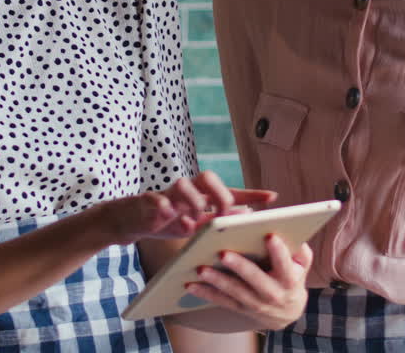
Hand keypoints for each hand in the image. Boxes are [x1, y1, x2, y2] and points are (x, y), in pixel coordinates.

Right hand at [103, 171, 276, 244]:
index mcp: (201, 197)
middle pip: (208, 178)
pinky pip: (156, 200)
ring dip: (194, 200)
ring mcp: (167, 194)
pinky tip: (168, 215)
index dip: (251, 194)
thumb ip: (215, 221)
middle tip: (224, 213)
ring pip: (183, 184)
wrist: (131, 221)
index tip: (272, 197)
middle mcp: (187, 191)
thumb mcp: (193, 225)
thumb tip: (243, 217)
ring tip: (197, 216)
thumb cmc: (166, 221)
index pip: (229, 192)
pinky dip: (163, 206)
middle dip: (220, 194)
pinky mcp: (147, 201)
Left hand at [185, 233, 313, 329]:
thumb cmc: (293, 276)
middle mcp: (272, 293)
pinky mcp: (240, 308)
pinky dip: (205, 293)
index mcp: (289, 279)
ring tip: (201, 268)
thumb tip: (285, 228)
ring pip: (234, 291)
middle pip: (255, 279)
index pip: (284, 264)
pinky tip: (190, 284)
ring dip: (216, 280)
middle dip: (239, 266)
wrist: (288, 311)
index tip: (269, 236)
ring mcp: (255, 303)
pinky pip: (221, 301)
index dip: (278, 251)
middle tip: (223, 253)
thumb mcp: (302, 263)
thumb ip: (298, 247)